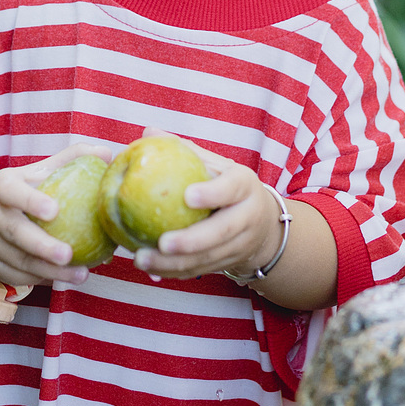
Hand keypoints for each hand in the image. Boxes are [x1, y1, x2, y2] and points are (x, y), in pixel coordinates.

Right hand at [0, 141, 113, 287]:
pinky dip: (42, 279)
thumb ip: (72, 159)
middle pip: (13, 231)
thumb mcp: (41, 170)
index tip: (54, 210)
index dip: (30, 201)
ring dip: (49, 270)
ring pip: (17, 260)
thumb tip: (105, 153)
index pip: (12, 192)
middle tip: (67, 254)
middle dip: (41, 246)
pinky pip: (17, 276)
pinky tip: (65, 279)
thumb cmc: (26, 189)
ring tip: (80, 274)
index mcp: (2, 186)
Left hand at [132, 137, 286, 285]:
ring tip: (142, 259)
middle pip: (222, 232)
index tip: (187, 196)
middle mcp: (248, 216)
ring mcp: (241, 243)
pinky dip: (175, 272)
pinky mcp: (229, 263)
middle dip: (192, 241)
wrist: (262, 222)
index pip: (232, 188)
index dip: (213, 193)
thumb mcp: (215, 164)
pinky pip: (200, 271)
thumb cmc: (226, 185)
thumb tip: (148, 133)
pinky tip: (150, 270)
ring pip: (209, 258)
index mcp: (245, 186)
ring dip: (175, 263)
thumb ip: (184, 150)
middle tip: (162, 242)